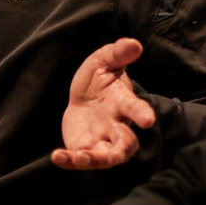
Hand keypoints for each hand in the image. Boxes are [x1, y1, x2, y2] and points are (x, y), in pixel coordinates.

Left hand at [55, 38, 155, 168]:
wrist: (82, 98)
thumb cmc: (99, 79)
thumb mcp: (104, 61)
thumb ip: (118, 53)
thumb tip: (135, 43)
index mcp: (123, 102)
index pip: (135, 108)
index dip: (141, 114)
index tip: (148, 120)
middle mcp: (116, 126)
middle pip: (126, 143)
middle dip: (123, 149)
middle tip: (118, 156)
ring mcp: (101, 140)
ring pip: (104, 157)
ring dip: (94, 159)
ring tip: (80, 158)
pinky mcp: (84, 149)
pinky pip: (79, 159)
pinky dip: (69, 161)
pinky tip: (57, 156)